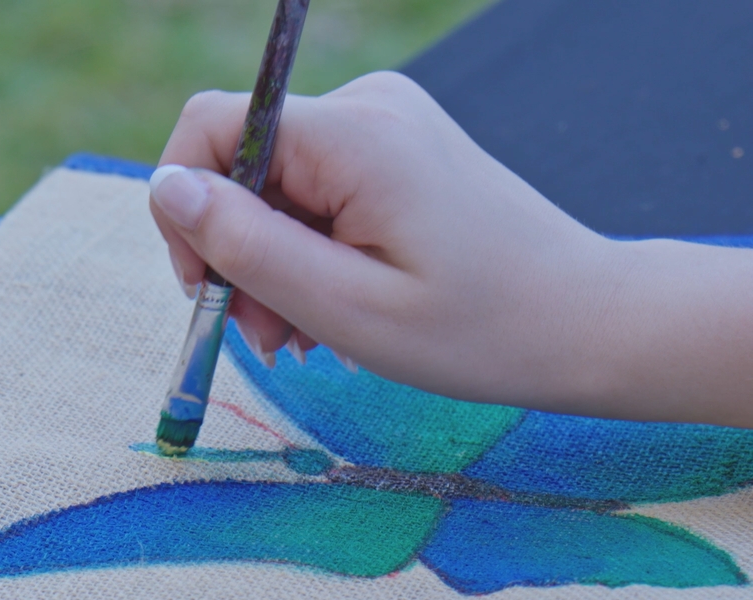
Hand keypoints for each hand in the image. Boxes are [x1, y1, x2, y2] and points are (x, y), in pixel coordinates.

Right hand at [147, 71, 615, 403]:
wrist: (586, 322)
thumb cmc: (479, 330)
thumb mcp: (347, 308)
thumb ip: (248, 246)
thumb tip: (166, 187)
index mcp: (354, 136)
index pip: (211, 127)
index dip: (187, 209)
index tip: (210, 291)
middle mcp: (367, 108)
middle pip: (243, 163)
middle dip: (238, 255)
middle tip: (269, 340)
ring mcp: (386, 123)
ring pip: (276, 186)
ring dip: (274, 265)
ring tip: (307, 337)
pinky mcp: (399, 149)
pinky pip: (317, 193)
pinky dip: (311, 254)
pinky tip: (336, 309)